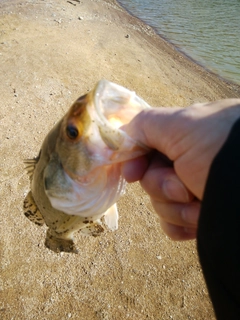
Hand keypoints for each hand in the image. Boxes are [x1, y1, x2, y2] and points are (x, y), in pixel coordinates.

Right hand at [122, 99, 239, 239]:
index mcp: (185, 137)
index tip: (132, 173)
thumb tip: (120, 136)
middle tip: (183, 187)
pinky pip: (173, 226)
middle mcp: (189, 162)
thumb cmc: (221, 148)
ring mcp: (196, 190)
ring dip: (176, 208)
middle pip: (150, 179)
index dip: (134, 161)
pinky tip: (197, 222)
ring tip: (200, 205)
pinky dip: (181, 226)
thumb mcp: (182, 123)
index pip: (146, 148)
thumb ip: (145, 124)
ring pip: (161, 204)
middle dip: (162, 186)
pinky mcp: (203, 216)